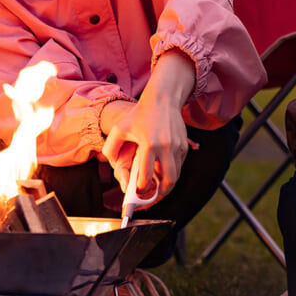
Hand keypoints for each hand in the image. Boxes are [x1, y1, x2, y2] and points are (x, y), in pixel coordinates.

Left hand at [101, 50, 193, 201]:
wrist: (163, 98)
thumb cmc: (140, 114)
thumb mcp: (120, 128)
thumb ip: (110, 147)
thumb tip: (111, 163)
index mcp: (149, 144)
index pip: (146, 177)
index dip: (142, 190)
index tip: (138, 192)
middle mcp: (166, 147)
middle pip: (168, 182)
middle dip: (160, 194)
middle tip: (152, 196)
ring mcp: (177, 147)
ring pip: (176, 176)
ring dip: (167, 185)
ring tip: (157, 186)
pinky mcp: (184, 146)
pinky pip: (179, 166)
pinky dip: (172, 172)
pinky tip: (163, 171)